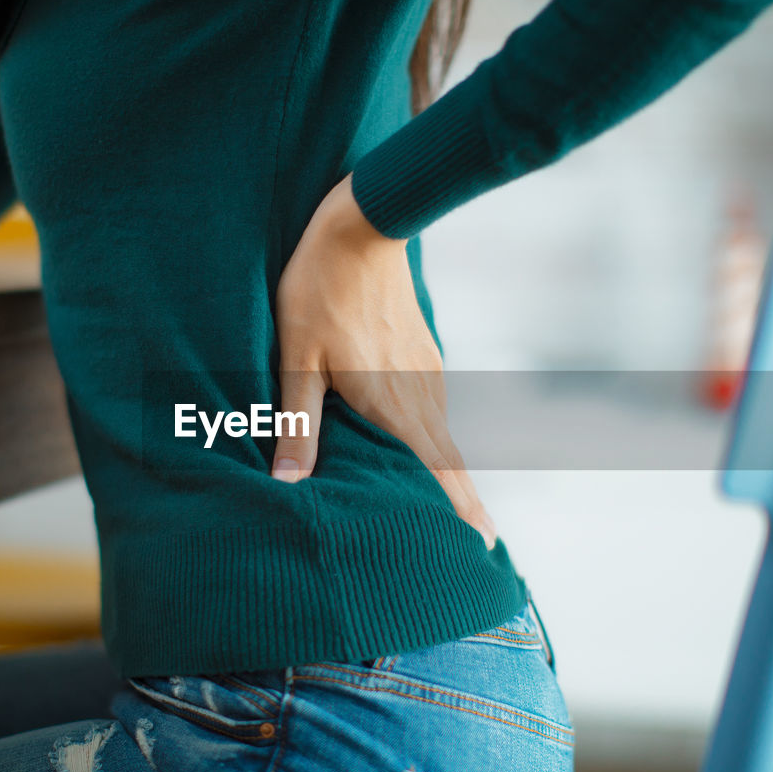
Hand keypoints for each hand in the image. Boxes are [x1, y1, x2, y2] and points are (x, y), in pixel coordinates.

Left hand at [270, 173, 496, 549]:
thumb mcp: (298, 359)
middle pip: (450, 463)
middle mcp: (420, 395)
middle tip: (479, 545)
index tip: (484, 548)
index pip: (438, 474)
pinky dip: (434, 441)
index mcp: (394, 405)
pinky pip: (432, 411)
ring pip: (442, 437)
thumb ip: (296, 424)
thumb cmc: (321, 291)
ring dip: (448, 474)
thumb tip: (288, 483)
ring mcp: (427, 374)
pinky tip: (422, 449)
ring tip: (451, 509)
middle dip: (464, 506)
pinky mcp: (422, 355)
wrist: (364, 222)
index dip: (461, 513)